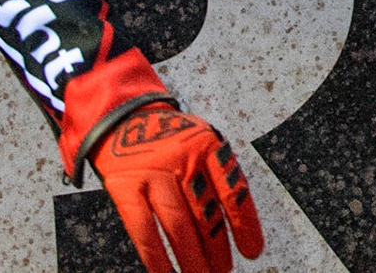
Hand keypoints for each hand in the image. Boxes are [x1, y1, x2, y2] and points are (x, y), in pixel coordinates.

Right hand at [88, 104, 263, 272]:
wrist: (122, 117)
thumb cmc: (168, 138)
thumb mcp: (200, 142)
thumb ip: (216, 174)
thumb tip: (237, 221)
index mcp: (209, 146)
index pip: (233, 190)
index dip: (245, 224)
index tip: (252, 250)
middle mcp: (184, 159)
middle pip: (206, 212)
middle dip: (217, 247)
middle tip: (223, 268)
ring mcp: (154, 173)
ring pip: (177, 224)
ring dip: (191, 257)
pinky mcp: (126, 186)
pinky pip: (142, 228)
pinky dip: (155, 256)